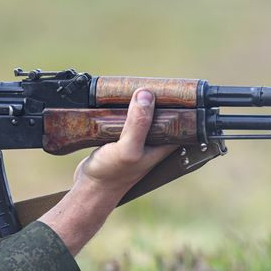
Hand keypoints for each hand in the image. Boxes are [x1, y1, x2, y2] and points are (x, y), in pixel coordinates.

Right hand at [73, 88, 177, 202]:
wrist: (90, 188)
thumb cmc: (112, 175)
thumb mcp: (128, 149)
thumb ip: (138, 124)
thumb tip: (145, 95)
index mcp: (165, 143)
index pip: (180, 116)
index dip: (178, 100)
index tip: (167, 84)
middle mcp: (155, 140)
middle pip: (162, 111)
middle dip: (156, 96)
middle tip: (145, 82)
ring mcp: (139, 138)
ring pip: (144, 112)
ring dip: (138, 101)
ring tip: (131, 88)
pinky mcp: (123, 137)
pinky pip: (128, 116)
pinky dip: (123, 108)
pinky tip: (116, 101)